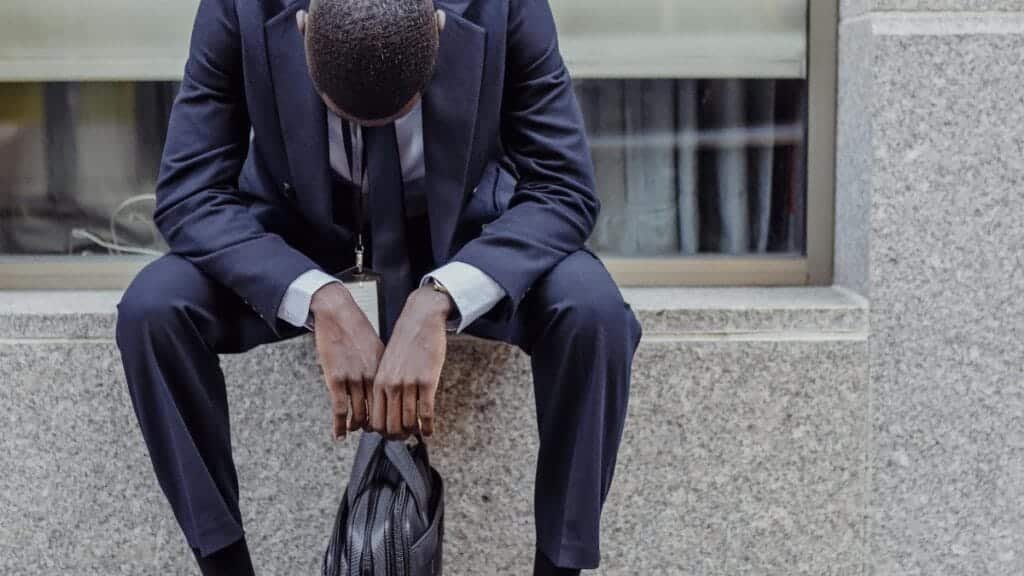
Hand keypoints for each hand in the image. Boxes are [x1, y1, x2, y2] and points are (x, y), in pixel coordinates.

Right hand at [310, 283, 384, 438]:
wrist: (337, 313)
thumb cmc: (358, 330)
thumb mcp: (378, 350)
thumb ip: (383, 369)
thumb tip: (390, 387)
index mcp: (384, 370)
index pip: (395, 402)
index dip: (399, 418)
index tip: (399, 427)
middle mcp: (372, 376)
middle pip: (380, 413)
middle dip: (383, 428)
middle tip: (383, 436)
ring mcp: (354, 378)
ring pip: (360, 415)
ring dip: (360, 427)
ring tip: (358, 430)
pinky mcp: (335, 378)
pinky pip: (340, 409)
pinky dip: (339, 426)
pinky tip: (339, 435)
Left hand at [370, 285, 451, 438]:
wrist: (421, 319)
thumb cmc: (405, 343)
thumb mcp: (387, 364)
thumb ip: (385, 385)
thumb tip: (386, 408)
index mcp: (378, 381)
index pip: (374, 419)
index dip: (381, 432)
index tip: (389, 434)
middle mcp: (391, 385)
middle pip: (390, 425)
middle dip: (397, 436)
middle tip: (404, 437)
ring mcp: (409, 384)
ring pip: (408, 422)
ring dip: (413, 433)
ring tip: (417, 433)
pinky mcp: (427, 381)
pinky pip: (426, 413)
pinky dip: (428, 426)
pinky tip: (430, 430)